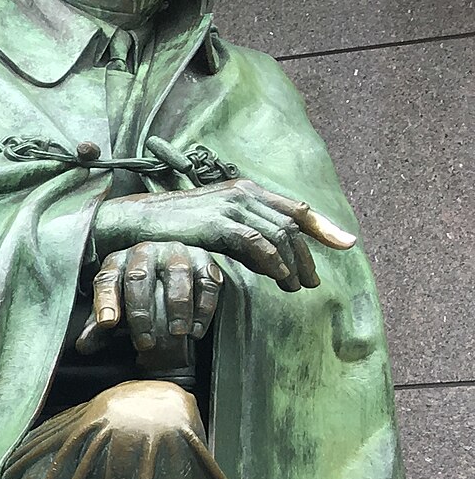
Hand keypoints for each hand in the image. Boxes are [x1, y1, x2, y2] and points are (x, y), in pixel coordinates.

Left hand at [78, 241, 224, 351]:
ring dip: (178, 305)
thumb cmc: (135, 299)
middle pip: (139, 277)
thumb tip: (83, 346)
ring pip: (177, 273)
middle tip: (145, 343)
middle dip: (141, 312)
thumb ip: (99, 329)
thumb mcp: (115, 312)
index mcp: (116, 262)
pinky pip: (206, 280)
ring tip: (177, 334)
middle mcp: (144, 252)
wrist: (172, 278)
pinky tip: (195, 330)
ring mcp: (175, 252)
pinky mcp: (204, 260)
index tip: (107, 324)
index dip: (105, 301)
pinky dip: (203, 307)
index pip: (106, 279)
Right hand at [92, 179, 354, 290]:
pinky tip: (277, 278)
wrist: (134, 222)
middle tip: (311, 282)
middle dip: (308, 254)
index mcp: (244, 191)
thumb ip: (242, 235)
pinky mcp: (217, 222)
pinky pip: (254, 242)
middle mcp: (242, 193)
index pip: (294, 208)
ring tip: (295, 287)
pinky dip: (271, 260)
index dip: (323, 227)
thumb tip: (270, 260)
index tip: (345, 244)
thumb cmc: (170, 228)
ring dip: (292, 263)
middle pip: (291, 224)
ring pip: (278, 233)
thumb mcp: (212, 226)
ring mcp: (230, 206)